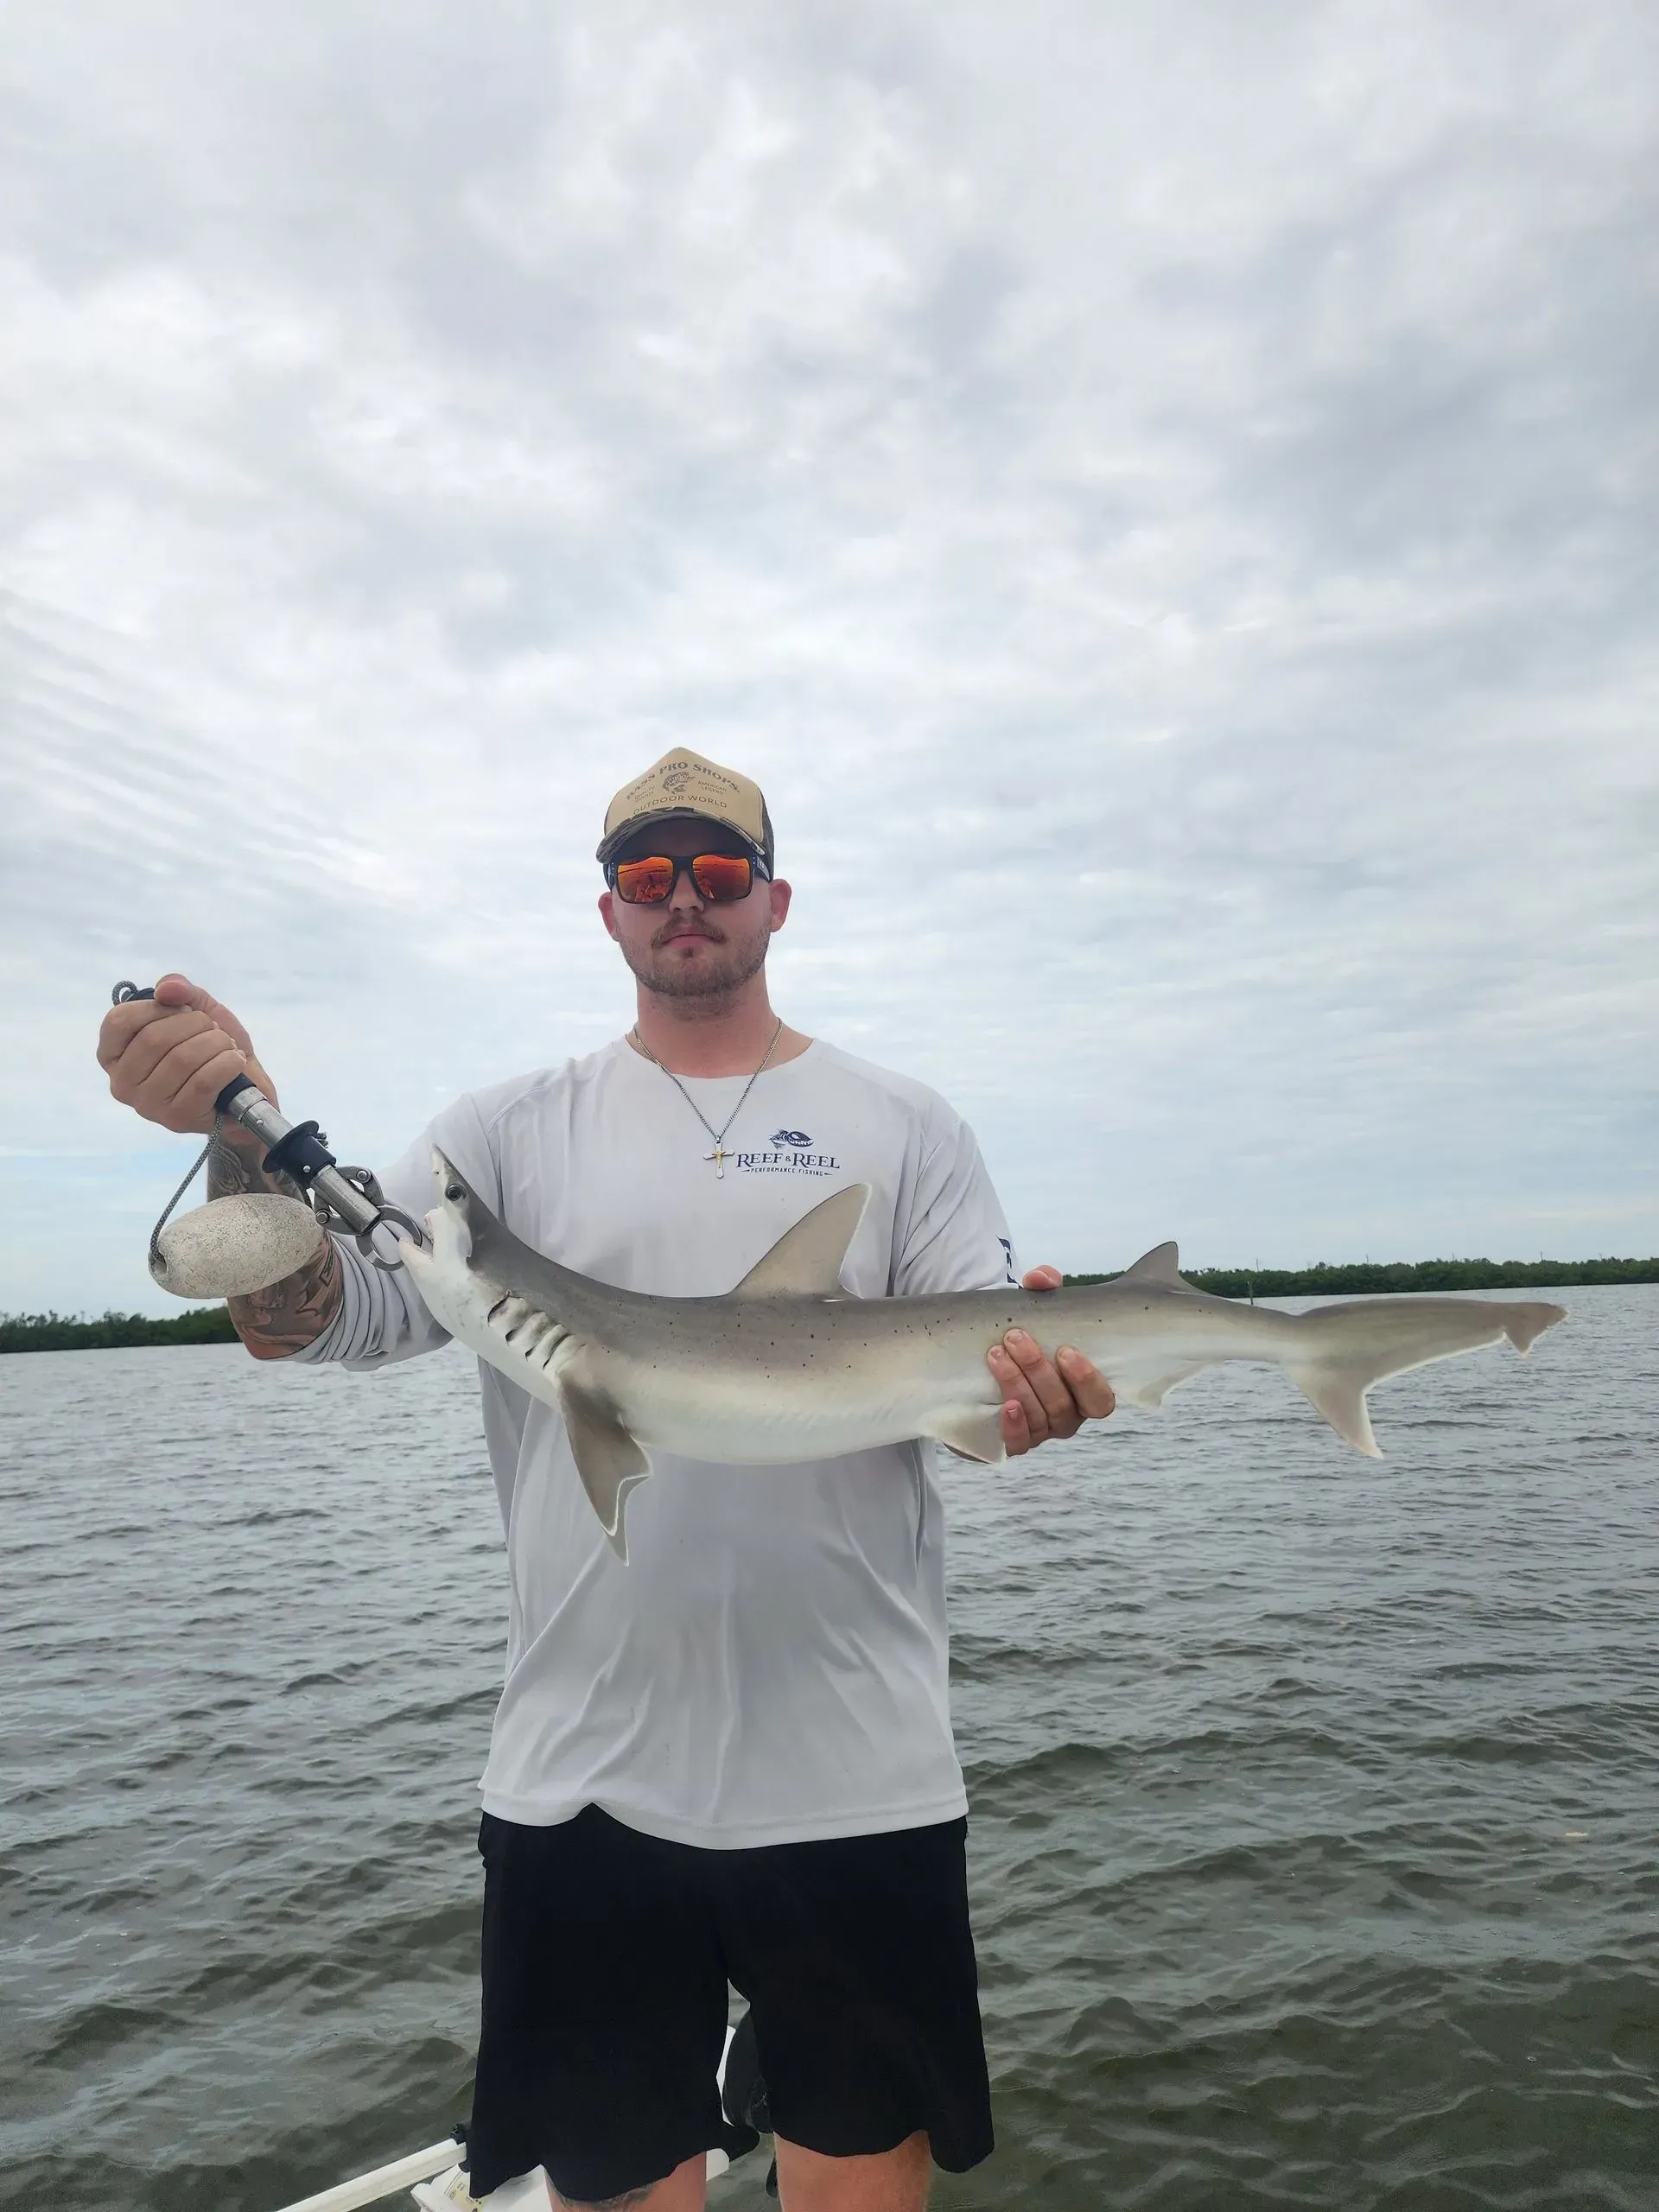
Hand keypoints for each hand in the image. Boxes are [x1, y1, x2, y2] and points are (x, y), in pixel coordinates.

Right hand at [97, 973, 276, 1133]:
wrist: (244, 1089)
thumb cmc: (210, 1048)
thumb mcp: (197, 1009)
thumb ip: (180, 990)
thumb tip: (167, 989)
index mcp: (115, 1055)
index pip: (118, 1021)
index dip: (155, 1007)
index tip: (182, 1009)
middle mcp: (123, 1083)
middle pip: (154, 1038)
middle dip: (195, 1023)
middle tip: (213, 1028)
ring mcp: (148, 1105)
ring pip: (182, 1059)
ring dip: (216, 1043)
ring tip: (227, 1046)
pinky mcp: (178, 1119)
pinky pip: (204, 1080)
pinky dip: (227, 1063)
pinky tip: (235, 1061)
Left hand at [987, 1264, 1116, 1455]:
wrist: (979, 1361)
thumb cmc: (1023, 1336)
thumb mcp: (1034, 1311)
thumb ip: (1043, 1290)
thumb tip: (1041, 1278)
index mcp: (1081, 1392)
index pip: (1100, 1400)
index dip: (1087, 1380)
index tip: (1066, 1350)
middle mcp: (1065, 1417)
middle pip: (1062, 1405)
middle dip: (1039, 1370)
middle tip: (1016, 1337)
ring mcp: (1038, 1432)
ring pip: (1038, 1418)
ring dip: (1017, 1385)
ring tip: (995, 1354)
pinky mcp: (1011, 1440)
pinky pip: (1018, 1443)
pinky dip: (1014, 1426)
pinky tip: (1005, 1405)